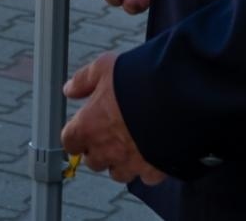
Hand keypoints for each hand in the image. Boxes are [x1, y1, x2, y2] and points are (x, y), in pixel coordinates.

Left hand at [62, 52, 166, 185]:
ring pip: (118, 173)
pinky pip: (145, 176)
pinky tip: (153, 150)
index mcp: (87, 127)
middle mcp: (105, 150)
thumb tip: (69, 90)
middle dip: (98, 150)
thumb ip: (83, 80)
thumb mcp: (104, 68)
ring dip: (120, 162)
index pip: (69, 142)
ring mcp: (129, 163)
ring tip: (132, 143)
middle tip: (110, 132)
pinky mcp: (153, 170)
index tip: (84, 127)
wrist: (176, 95)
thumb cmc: (136, 79)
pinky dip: (147, 167)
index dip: (76, 135)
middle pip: (93, 161)